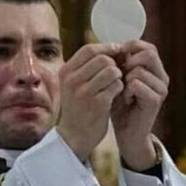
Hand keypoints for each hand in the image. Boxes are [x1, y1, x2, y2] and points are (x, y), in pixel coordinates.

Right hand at [57, 43, 123, 160]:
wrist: (74, 137)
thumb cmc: (77, 108)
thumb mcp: (73, 85)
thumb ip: (86, 67)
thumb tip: (112, 48)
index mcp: (65, 73)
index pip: (89, 49)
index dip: (106, 48)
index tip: (116, 54)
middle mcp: (72, 81)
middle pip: (103, 58)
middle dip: (114, 64)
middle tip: (118, 74)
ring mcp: (84, 92)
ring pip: (112, 71)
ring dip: (118, 77)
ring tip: (115, 86)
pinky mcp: (97, 104)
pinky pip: (117, 85)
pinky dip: (120, 88)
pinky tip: (117, 96)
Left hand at [111, 40, 168, 169]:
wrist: (126, 133)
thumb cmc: (120, 107)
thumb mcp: (118, 82)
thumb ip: (119, 65)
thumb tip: (112, 46)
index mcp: (154, 70)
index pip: (147, 46)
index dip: (129, 48)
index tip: (114, 59)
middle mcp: (161, 76)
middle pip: (148, 53)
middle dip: (128, 62)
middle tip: (119, 76)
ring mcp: (161, 88)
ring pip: (139, 70)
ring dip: (124, 80)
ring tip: (122, 93)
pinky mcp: (156, 100)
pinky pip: (137, 84)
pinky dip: (126, 91)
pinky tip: (125, 101)